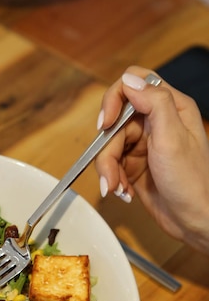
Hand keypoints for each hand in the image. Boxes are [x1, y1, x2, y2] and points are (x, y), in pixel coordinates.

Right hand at [95, 66, 208, 254]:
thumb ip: (155, 103)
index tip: (105, 124)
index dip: (113, 101)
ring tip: (118, 189)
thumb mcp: (173, 138)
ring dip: (109, 170)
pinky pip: (112, 165)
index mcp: (170, 107)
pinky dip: (114, 179)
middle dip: (108, 151)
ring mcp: (144, 144)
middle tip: (111, 175)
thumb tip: (130, 80)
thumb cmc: (192, 182)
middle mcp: (156, 122)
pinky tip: (125, 192)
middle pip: (114, 123)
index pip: (133, 84)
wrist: (194, 220)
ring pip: (109, 147)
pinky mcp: (135, 165)